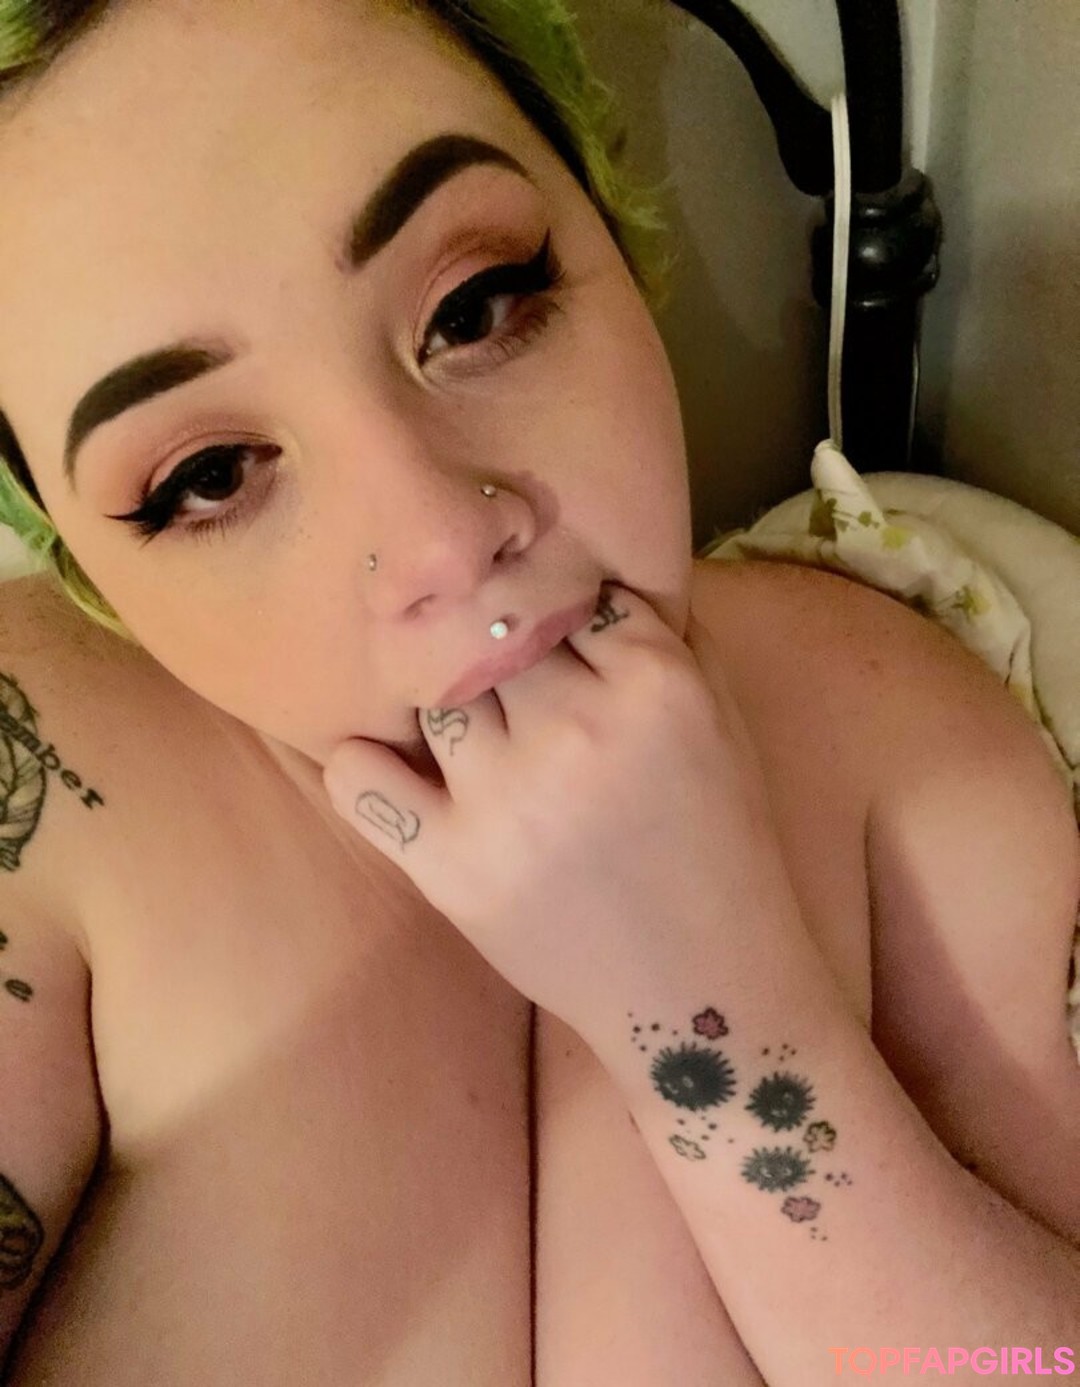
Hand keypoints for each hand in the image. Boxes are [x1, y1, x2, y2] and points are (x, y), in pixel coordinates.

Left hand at [323, 584, 792, 1030]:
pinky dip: (363, 764)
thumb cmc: (720, 847)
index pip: (570, 595)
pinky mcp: (450, 866)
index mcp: (656, 685)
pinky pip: (361, 779)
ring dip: (447, 707)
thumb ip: (667, 639)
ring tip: (475, 739)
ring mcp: (505, 800)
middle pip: (493, 635)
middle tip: (510, 690)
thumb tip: (586, 576)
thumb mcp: (723, 724)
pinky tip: (392, 766)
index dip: (562, 618)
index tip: (562, 650)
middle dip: (501, 655)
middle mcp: (577, 729)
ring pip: (433, 693)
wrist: (703, 990)